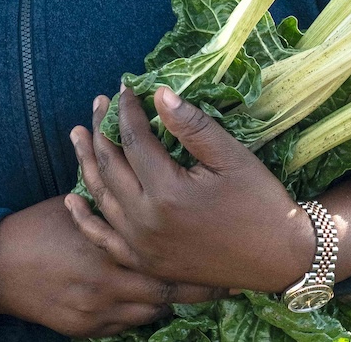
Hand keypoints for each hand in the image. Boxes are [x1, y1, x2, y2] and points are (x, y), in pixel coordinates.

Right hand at [0, 195, 223, 338]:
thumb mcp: (79, 204)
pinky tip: (154, 301)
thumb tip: (145, 178)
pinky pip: (126, 326)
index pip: (166, 258)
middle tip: (227, 283)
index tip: (226, 257)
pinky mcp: (85, 329)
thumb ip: (115, 202)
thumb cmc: (39, 225)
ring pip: (150, 312)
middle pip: (167, 293)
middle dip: (197, 289)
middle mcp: (107, 283)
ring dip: (169, 300)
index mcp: (110, 246)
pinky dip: (141, 312)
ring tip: (196, 291)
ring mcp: (96, 311)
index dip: (198, 261)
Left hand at [66, 87, 316, 292]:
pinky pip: (105, 240)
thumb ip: (192, 126)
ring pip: (101, 198)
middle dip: (102, 130)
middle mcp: (145, 222)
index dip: (128, 110)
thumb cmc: (260, 202)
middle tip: (100, 102)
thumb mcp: (232, 157)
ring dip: (86, 163)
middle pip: (111, 166)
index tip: (127, 87)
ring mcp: (142, 246)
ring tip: (78, 135)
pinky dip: (86, 219)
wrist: (279, 259)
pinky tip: (72, 200)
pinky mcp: (145, 263)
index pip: (135, 140)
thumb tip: (160, 94)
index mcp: (167, 192)